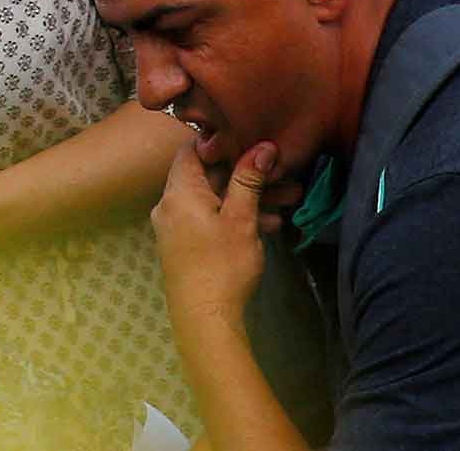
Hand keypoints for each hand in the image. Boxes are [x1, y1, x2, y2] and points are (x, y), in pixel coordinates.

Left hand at [150, 137, 272, 322]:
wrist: (204, 317)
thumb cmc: (222, 263)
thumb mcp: (241, 219)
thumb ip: (249, 180)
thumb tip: (263, 146)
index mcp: (178, 191)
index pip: (192, 151)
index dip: (220, 143)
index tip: (250, 142)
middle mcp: (170, 204)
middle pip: (208, 177)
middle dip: (246, 176)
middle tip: (283, 176)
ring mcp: (175, 226)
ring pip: (214, 201)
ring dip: (247, 199)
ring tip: (288, 200)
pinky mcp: (184, 244)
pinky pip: (209, 219)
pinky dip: (234, 217)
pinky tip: (269, 224)